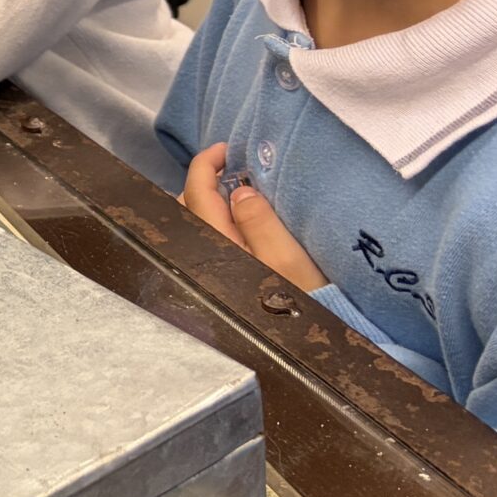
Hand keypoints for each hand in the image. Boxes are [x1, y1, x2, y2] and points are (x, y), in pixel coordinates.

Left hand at [179, 143, 324, 291]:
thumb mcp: (289, 259)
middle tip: (231, 169)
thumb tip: (239, 191)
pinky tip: (234, 222)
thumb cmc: (306, 301)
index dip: (206, 165)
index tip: (224, 149)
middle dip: (202, 182)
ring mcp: (207, 270)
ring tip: (233, 193)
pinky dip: (213, 222)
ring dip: (206, 203)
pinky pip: (204, 241)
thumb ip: (260, 221)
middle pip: (187, 207)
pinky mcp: (218, 280)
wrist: (309, 347)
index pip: (197, 193)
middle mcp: (203, 256)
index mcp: (217, 245)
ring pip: (193, 224)